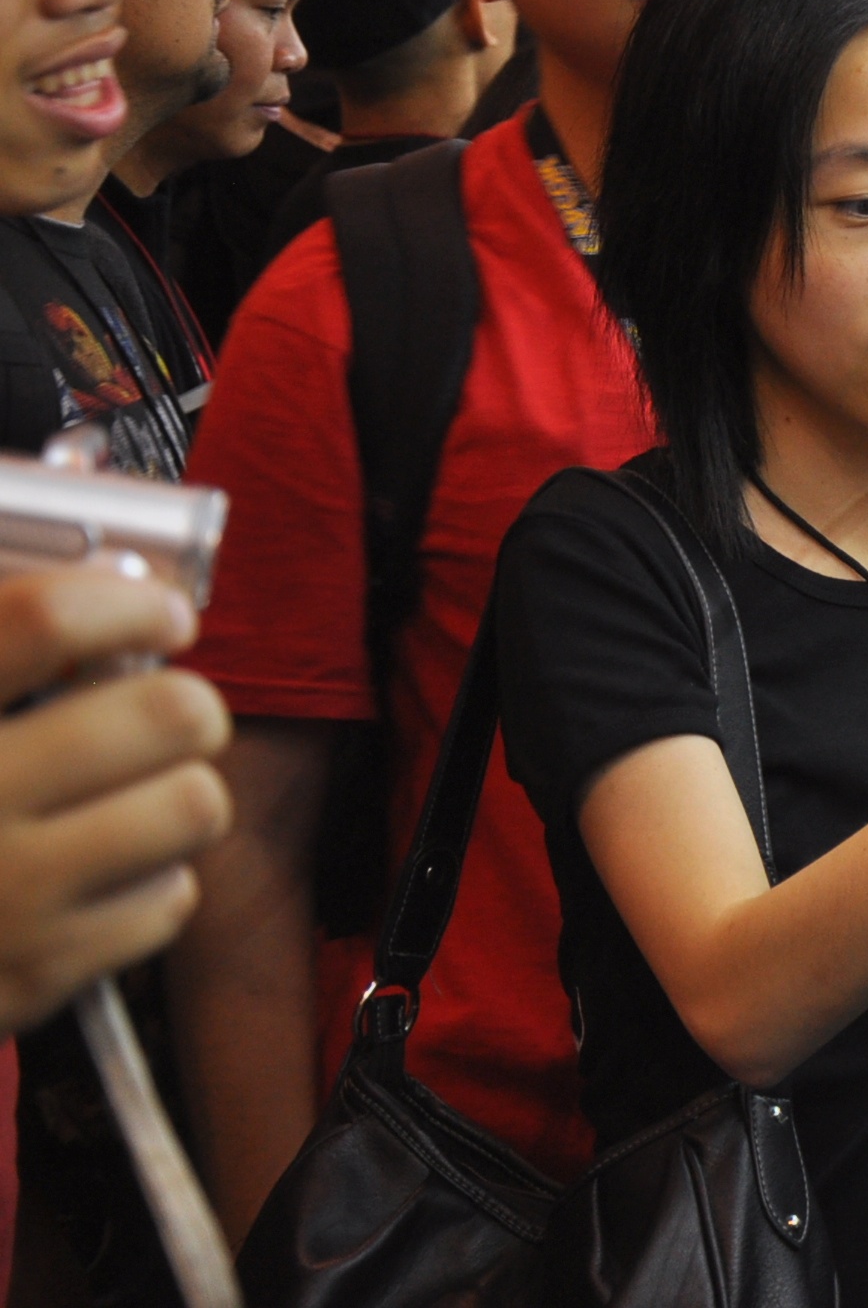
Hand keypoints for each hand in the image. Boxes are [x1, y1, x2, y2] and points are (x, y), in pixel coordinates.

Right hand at [0, 563, 232, 1032]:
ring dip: (173, 793)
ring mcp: (0, 897)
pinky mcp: (32, 976)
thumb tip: (91, 548)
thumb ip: (0, 629)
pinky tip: (92, 875)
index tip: (161, 612)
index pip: (45, 621)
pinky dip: (146, 883)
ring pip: (193, 804)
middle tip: (159, 714)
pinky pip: (169, 899)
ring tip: (128, 796)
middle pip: (169, 712)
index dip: (127, 603)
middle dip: (180, 706)